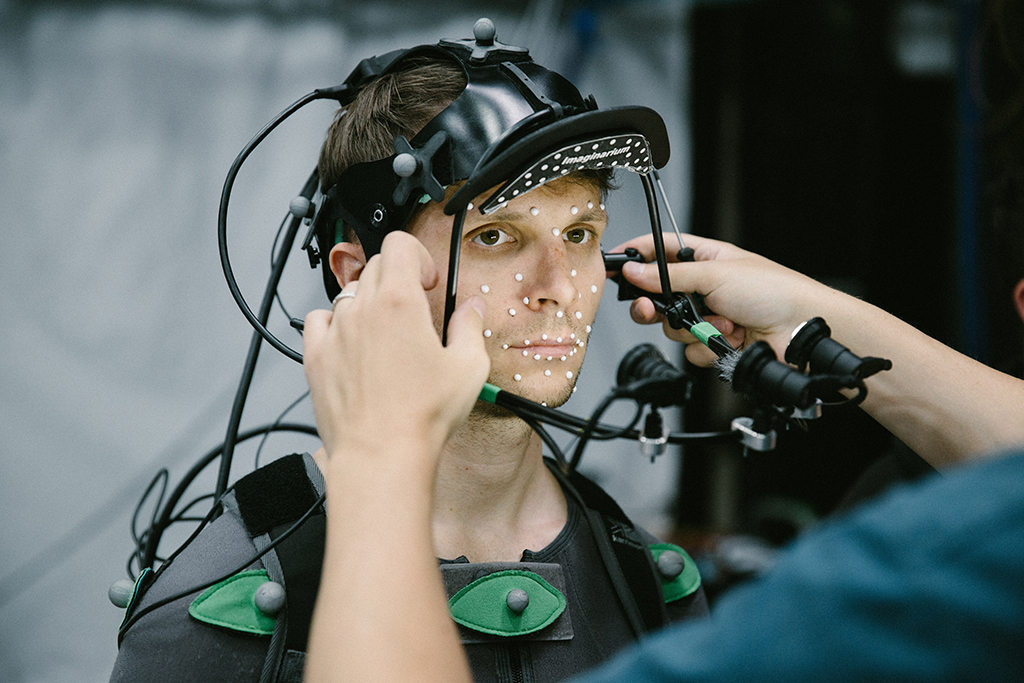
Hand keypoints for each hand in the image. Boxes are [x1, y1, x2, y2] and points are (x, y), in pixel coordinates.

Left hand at [303, 231, 490, 474]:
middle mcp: (361, 310)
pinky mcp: (316, 357)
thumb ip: (470, 327)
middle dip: (398, 280)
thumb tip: (471, 309)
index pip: (399, 245)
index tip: (428, 280)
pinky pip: (320, 321)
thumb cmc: (422, 416)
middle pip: (375, 266)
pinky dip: (335, 323)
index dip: (419, 256)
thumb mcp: (468, 367)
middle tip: (416, 310)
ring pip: (349, 293)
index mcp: (399, 302)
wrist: (381, 454)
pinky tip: (353, 343)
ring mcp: (335, 332)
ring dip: (369, 303)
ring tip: (387, 333)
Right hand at [610, 233, 829, 365]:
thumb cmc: (773, 291)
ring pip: (673, 327)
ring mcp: (710, 317)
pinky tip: (731, 338)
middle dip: (654, 306)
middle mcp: (704, 287)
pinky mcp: (716, 344)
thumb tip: (635, 270)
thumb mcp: (715, 274)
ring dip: (693, 329)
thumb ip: (670, 275)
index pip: (660, 250)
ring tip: (721, 323)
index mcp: (706, 259)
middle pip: (659, 295)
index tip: (613, 263)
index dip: (636, 255)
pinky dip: (708, 347)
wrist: (798, 331)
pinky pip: (691, 350)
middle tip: (649, 309)